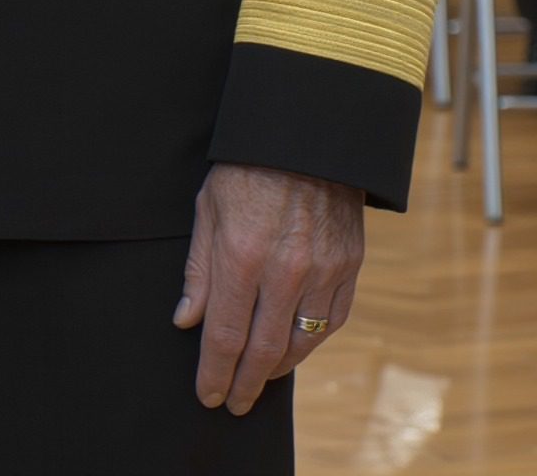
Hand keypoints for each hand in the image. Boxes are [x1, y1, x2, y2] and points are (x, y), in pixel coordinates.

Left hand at [174, 163, 363, 415]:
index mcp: (241, 254)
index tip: (207, 395)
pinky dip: (311, 342)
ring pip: (302, 342)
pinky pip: (333, 320)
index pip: (225, 334)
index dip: (215, 371)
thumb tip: (186, 320)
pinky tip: (293, 349)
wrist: (307, 134)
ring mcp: (323, 271)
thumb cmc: (246, 167)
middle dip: (245, 383)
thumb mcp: (208, 207)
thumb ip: (199, 269)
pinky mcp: (350, 267)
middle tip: (233, 403)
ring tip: (258, 379)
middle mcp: (285, 270)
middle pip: (263, 349)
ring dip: (277, 368)